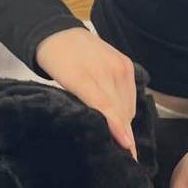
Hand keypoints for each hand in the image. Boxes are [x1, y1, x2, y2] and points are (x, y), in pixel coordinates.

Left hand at [36, 26, 136, 157]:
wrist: (58, 33)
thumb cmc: (55, 63)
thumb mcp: (62, 87)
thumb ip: (83, 105)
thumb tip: (103, 128)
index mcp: (83, 78)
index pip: (106, 109)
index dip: (118, 130)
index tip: (128, 149)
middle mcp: (106, 70)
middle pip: (120, 110)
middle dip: (122, 133)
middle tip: (121, 153)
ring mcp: (119, 66)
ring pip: (128, 104)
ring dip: (125, 122)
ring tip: (120, 138)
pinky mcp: (126, 63)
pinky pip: (132, 93)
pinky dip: (127, 106)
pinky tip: (120, 117)